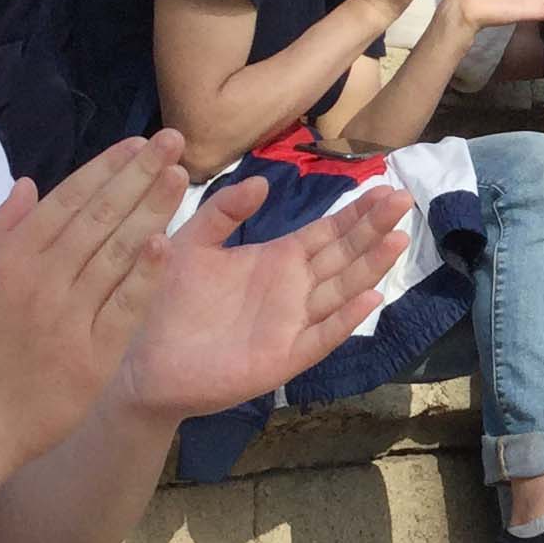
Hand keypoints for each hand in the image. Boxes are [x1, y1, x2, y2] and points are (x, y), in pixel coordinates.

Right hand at [0, 133, 192, 473]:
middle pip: (98, 217)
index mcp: (13, 258)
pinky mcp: (92, 353)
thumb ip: (2, 230)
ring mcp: (68, 316)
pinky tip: (166, 243)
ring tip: (179, 177)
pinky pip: (124, 306)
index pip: (68, 201)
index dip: (105, 169)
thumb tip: (29, 183)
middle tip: (172, 142)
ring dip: (150, 210)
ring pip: (116, 252)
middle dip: (138, 174)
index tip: (137, 143)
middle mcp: (41, 279)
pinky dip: (144, 274)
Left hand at [113, 178, 412, 422]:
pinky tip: (369, 298)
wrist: (140, 359)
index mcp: (275, 260)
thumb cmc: (164, 301)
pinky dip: (344, 320)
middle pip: (343, 255)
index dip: (356, 213)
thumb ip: (223, 212)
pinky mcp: (282, 358)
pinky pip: (320, 337)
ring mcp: (291, 325)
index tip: (385, 188)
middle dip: (373, 228)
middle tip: (404, 198)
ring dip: (370, 266)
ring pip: (341, 291)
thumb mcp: (191, 243)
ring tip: (398, 238)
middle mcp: (292, 290)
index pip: (327, 232)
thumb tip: (263, 183)